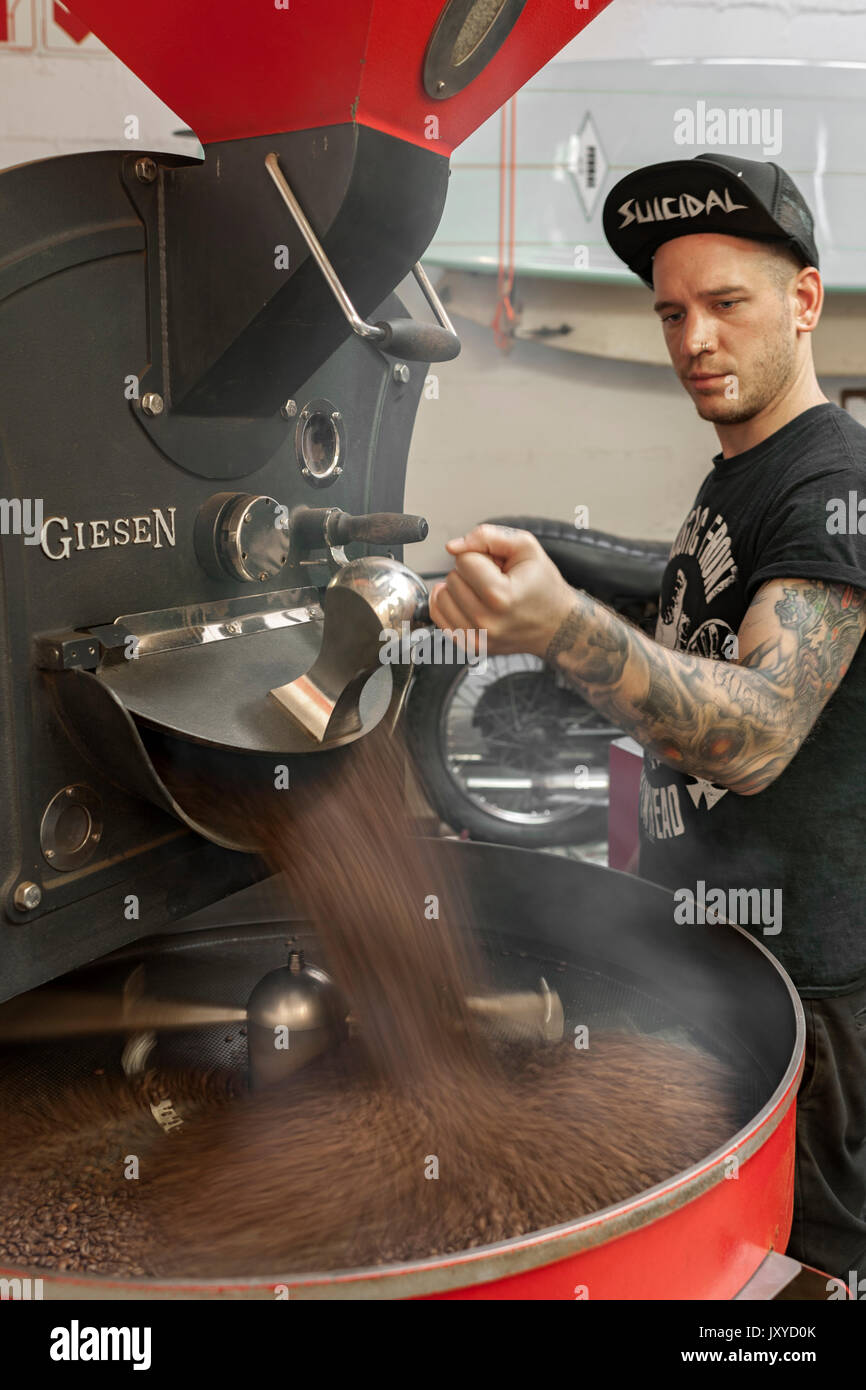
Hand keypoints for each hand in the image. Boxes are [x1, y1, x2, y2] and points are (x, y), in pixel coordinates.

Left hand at [428, 524, 574, 657]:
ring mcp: (477, 638)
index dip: (481, 557)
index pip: (464, 561)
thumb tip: (453, 546)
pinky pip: (439, 617)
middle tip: (495, 581)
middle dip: (470, 574)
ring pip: (441, 597)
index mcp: (501, 596)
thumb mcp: (526, 547)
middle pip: (451, 579)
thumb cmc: (543, 586)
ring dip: (459, 590)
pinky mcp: (470, 646)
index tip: (498, 567)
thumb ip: (487, 536)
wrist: (556, 626)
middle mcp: (486, 622)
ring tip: (485, 594)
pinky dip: (451, 605)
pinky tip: (472, 603)